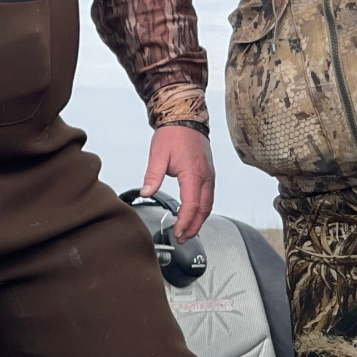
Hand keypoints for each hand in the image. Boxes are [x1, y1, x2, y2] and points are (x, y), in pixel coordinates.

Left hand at [141, 126, 214, 241]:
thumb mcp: (158, 155)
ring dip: (199, 220)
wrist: (185, 117)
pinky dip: (202, 209)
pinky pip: (208, 196)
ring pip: (208, 204)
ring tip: (188, 231)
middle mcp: (205, 176)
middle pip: (204, 210)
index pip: (192, 205)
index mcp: (193, 173)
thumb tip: (146, 192)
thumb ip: (152, 176)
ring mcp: (209, 175)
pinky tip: (194, 214)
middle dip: (194, 227)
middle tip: (182, 238)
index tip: (177, 233)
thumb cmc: (173, 134)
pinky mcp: (208, 173)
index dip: (185, 222)